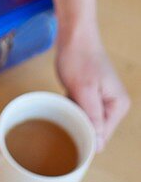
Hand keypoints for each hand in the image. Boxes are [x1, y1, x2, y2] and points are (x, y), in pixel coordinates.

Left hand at [56, 33, 129, 150]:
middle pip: (94, 129)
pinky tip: (63, 99)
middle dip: (78, 124)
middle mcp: (115, 105)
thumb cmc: (79, 58)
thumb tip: (99, 146)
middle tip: (64, 112)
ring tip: (63, 103)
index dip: (85, 137)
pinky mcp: (92, 94)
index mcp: (118, 106)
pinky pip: (81, 109)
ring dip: (73, 115)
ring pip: (85, 120)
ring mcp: (104, 99)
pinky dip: (71, 107)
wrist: (74, 35)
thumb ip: (93, 118)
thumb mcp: (84, 91)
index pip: (103, 136)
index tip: (68, 130)